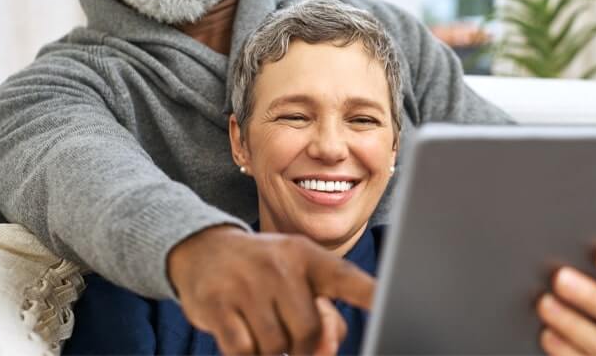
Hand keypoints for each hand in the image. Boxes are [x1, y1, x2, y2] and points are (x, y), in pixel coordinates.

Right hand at [166, 225, 373, 354]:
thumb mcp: (298, 279)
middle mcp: (280, 266)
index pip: (347, 279)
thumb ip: (323, 315)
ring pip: (277, 347)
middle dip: (302, 347)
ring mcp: (247, 284)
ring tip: (261, 327)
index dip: (372, 296)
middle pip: (309, 332)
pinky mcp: (218, 305)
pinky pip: (244, 352)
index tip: (391, 306)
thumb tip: (326, 350)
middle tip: (287, 334)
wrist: (203, 250)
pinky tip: (242, 335)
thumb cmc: (264, 272)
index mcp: (309, 257)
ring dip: (272, 351)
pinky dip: (248, 355)